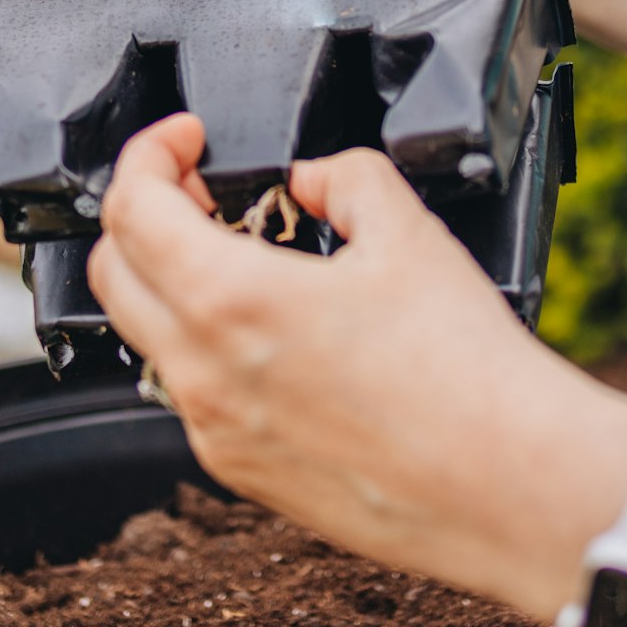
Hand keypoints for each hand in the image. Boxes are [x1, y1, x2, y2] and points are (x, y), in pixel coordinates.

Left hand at [87, 113, 626, 620]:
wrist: (513, 487)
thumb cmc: (467, 373)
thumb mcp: (409, 233)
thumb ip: (345, 178)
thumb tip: (312, 179)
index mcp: (230, 302)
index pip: (131, 208)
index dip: (149, 153)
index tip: (185, 140)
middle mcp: (203, 375)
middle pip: (114, 274)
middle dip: (144, 214)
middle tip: (203, 190)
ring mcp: (216, 433)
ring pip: (148, 337)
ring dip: (172, 282)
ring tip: (248, 257)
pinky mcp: (243, 474)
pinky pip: (192, 394)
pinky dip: (207, 344)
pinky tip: (280, 332)